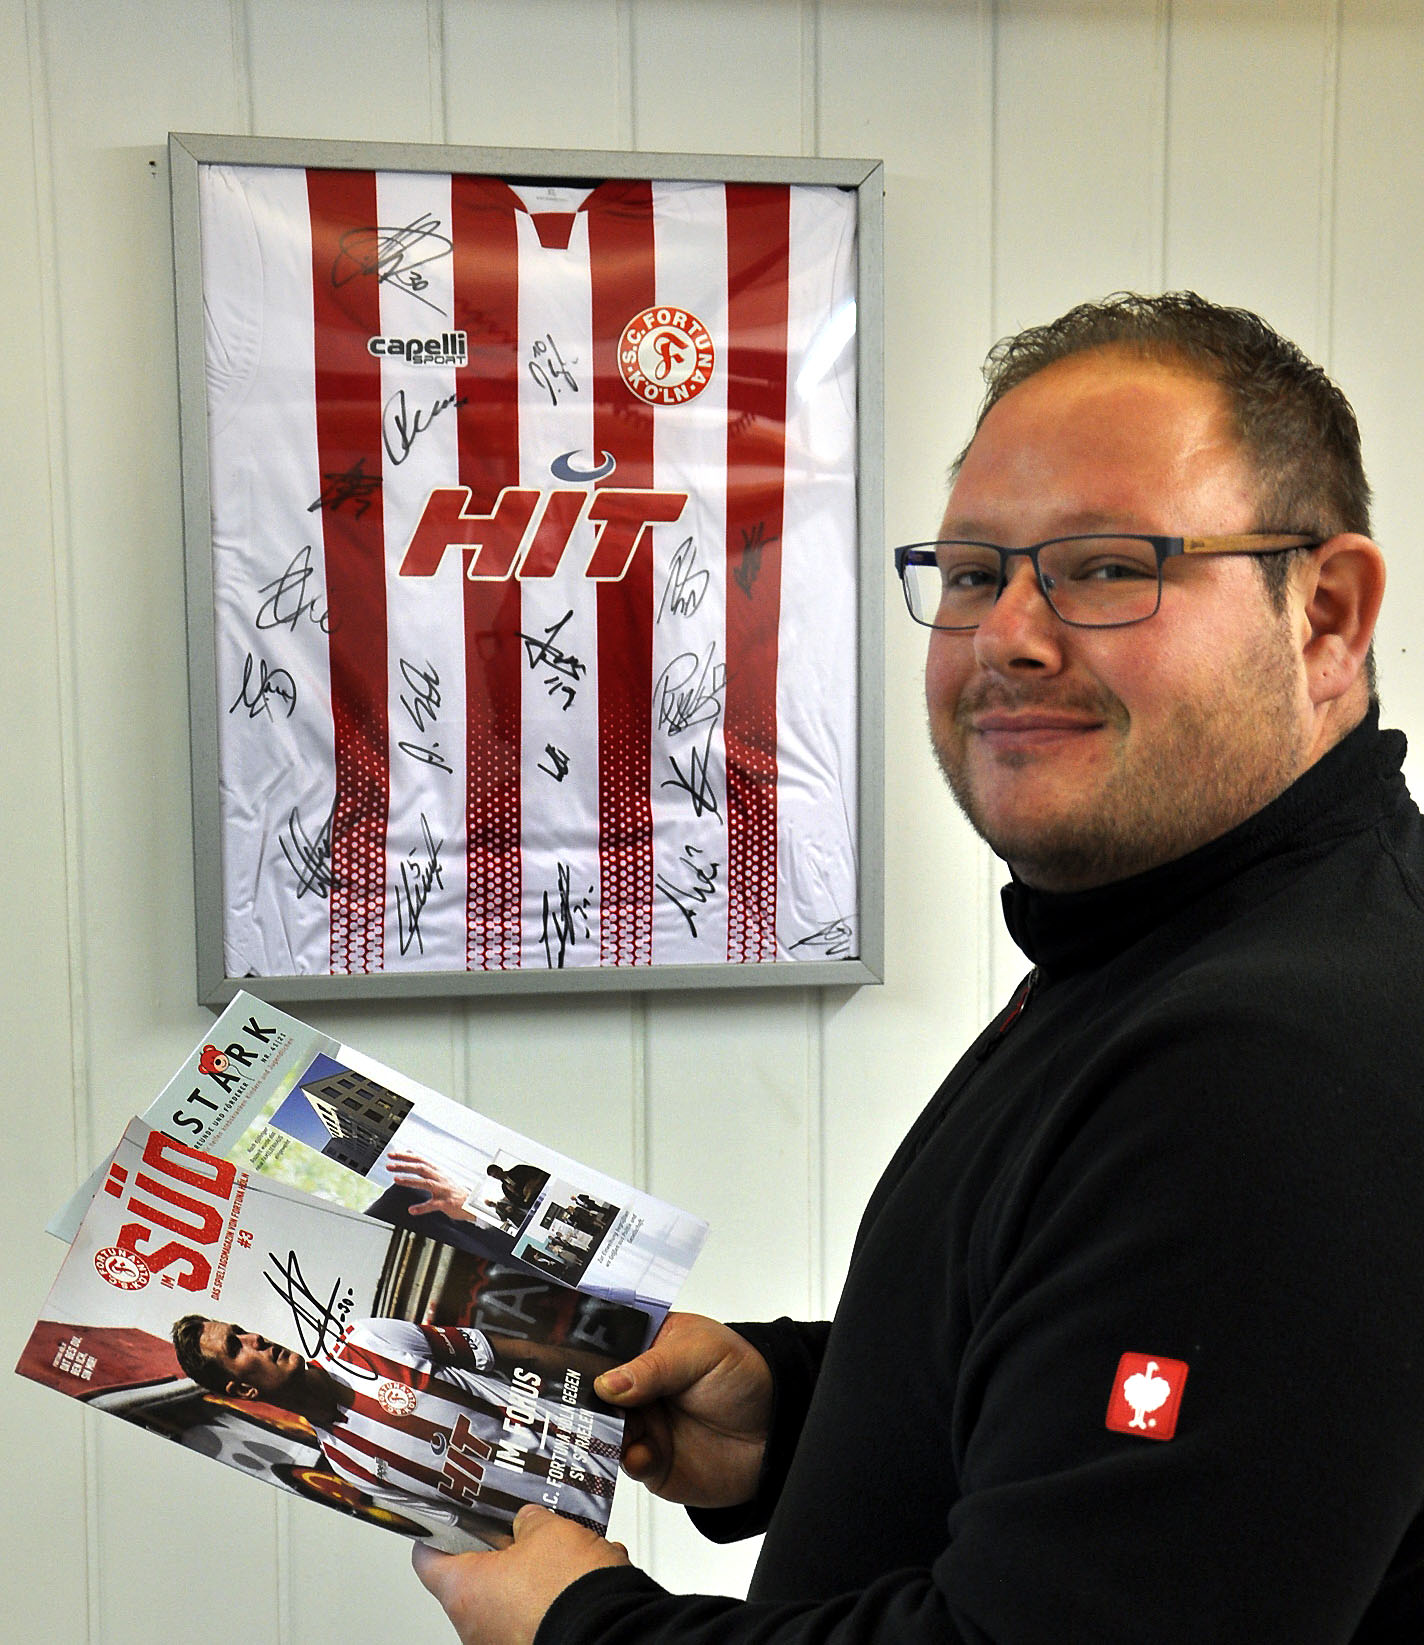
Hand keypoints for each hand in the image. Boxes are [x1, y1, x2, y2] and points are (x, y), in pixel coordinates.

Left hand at [386, 1152, 470, 1220]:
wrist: (471, 1202)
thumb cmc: (452, 1189)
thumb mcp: (439, 1174)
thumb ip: (424, 1165)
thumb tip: (410, 1152)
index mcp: (437, 1171)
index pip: (420, 1160)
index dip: (406, 1156)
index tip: (392, 1155)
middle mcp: (440, 1178)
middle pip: (421, 1168)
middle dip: (404, 1166)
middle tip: (390, 1165)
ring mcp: (443, 1190)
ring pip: (426, 1183)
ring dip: (410, 1181)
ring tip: (396, 1180)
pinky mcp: (446, 1203)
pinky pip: (433, 1205)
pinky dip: (422, 1207)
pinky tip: (412, 1210)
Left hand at [412, 1507, 629, 1644]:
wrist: (610, 1631)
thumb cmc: (567, 1587)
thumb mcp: (547, 1530)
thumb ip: (528, 1521)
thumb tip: (527, 1521)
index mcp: (463, 1590)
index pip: (427, 1558)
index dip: (437, 1532)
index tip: (448, 1516)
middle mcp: (474, 1626)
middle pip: (472, 1579)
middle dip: (499, 1550)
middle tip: (516, 1527)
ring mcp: (501, 1644)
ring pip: (507, 1599)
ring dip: (531, 1575)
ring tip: (560, 1550)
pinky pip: (532, 1617)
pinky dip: (551, 1597)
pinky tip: (578, 1576)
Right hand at [594, 1312, 771, 1508]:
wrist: (777, 1433)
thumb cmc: (746, 1377)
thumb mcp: (702, 1354)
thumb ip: (655, 1367)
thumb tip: (608, 1382)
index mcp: (646, 1346)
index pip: (603, 1347)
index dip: (583, 1356)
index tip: (566, 1365)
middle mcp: (636, 1387)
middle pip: (593, 1392)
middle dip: (583, 1400)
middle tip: (581, 1405)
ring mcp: (641, 1424)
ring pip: (602, 1429)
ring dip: (602, 1433)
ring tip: (614, 1432)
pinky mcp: (651, 1461)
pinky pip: (625, 1464)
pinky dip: (626, 1462)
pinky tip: (641, 1455)